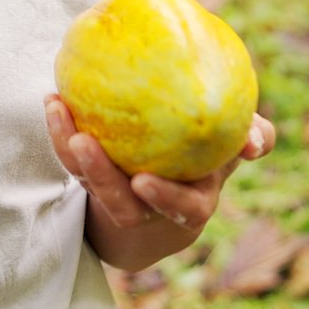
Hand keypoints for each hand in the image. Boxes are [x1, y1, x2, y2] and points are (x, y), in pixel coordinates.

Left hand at [44, 95, 273, 234]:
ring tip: (59, 110)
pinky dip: (60, 131)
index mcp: (190, 204)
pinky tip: (54, 99)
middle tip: (84, 142)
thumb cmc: (209, 157)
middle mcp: (150, 208)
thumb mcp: (232, 147)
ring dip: (70, 149)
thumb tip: (254, 139)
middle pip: (121, 205)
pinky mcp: (92, 181)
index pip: (183, 209)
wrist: (170, 186)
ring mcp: (118, 198)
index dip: (165, 199)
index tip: (143, 181)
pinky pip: (72, 161)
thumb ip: (251, 136)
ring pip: (90, 183)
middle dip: (100, 178)